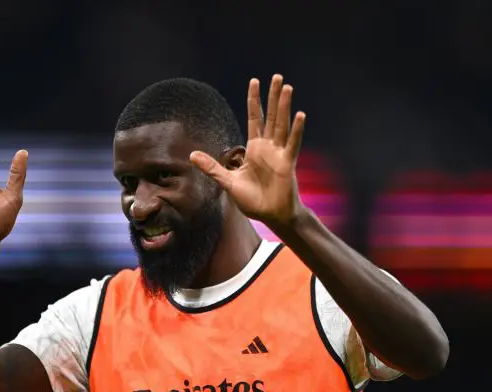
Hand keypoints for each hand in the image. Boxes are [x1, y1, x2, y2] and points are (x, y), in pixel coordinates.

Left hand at [190, 74, 305, 226]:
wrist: (270, 215)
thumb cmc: (252, 200)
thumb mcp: (227, 181)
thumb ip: (212, 167)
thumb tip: (191, 155)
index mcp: (254, 149)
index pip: (255, 118)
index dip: (254, 101)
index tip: (254, 82)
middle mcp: (268, 147)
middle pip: (270, 116)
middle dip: (272, 97)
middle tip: (276, 77)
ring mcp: (279, 154)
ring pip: (282, 124)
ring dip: (284, 106)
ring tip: (286, 87)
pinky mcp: (287, 163)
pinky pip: (292, 143)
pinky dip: (296, 130)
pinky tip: (300, 114)